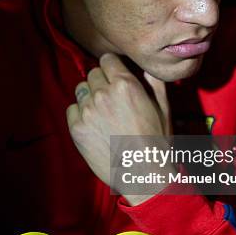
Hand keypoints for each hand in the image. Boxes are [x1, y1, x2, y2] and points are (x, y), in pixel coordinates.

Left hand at [66, 53, 172, 203]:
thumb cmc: (157, 142)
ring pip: (81, 89)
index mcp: (126, 84)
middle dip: (102, 81)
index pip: (107, 59)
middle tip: (111, 98)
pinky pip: (72, 109)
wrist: (143, 175)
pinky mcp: (77, 128)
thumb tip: (146, 67)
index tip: (115, 76)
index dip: (112, 67)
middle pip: (93, 73)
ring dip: (90, 96)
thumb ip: (154, 82)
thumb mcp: (163, 107)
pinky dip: (80, 114)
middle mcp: (104, 93)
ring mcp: (88, 110)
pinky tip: (95, 125)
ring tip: (103, 113)